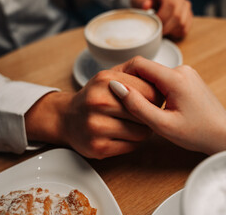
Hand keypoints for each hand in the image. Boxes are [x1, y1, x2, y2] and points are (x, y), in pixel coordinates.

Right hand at [25, 70, 161, 158]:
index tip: (153, 101)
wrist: (66, 118)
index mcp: (106, 80)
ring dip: (143, 130)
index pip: (149, 91)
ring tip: (134, 124)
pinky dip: (133, 142)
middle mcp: (99, 102)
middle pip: (146, 112)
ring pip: (142, 132)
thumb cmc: (94, 98)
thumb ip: (132, 79)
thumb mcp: (109, 79)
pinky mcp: (99, 147)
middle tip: (144, 114)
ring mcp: (97, 126)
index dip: (156, 98)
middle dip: (149, 114)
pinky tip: (125, 135)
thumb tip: (160, 85)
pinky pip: (132, 146)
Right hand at [109, 57, 225, 154]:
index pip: (139, 63)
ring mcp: (186, 73)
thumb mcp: (163, 124)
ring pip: (155, 74)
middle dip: (132, 81)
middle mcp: (182, 70)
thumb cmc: (198, 133)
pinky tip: (154, 104)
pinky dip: (155, 89)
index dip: (121, 72)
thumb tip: (116, 87)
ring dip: (144, 86)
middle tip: (121, 98)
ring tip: (137, 104)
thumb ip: (137, 106)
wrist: (224, 134)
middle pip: (147, 68)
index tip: (111, 86)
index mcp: (175, 78)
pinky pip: (164, 79)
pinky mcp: (188, 79)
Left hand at [131, 0, 192, 38]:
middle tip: (157, 32)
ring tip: (161, 30)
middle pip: (178, 16)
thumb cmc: (144, 3)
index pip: (170, 5)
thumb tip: (146, 5)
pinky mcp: (189, 16)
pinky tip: (167, 30)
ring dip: (170, 31)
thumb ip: (139, 1)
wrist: (152, 4)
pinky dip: (175, 33)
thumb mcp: (137, 0)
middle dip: (166, 27)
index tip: (154, 25)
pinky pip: (185, 29)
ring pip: (182, 23)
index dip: (162, 18)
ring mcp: (186, 5)